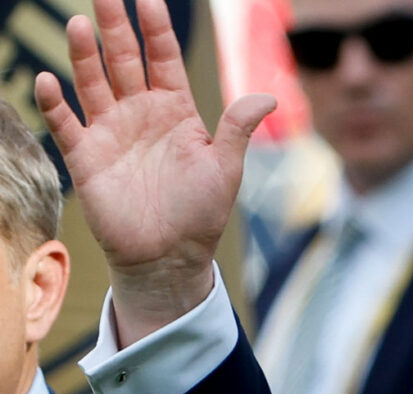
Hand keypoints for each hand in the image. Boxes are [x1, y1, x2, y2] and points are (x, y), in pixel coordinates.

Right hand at [35, 0, 274, 345]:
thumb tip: (269, 96)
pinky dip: (56, 103)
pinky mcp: (86, 158)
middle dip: (115, 27)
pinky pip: (66, 125)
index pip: (163, 58)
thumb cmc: (202, 213)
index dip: (157, 29)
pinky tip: (50, 81)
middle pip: (123, 60)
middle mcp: (140, 113)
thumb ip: (238, 128)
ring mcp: (111, 132)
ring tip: (77, 24)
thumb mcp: (226, 167)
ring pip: (93, 83)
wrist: (170, 256)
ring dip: (83, 55)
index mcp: (176, 110)